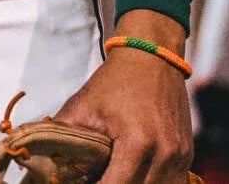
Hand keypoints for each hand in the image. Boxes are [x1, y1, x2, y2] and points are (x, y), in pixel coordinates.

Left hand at [51, 17, 194, 183]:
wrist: (152, 58)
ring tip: (113, 176)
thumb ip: (61, 136)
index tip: (82, 183)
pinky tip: (133, 176)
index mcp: (138, 142)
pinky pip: (172, 183)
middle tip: (94, 178)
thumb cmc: (115, 81)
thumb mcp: (82, 106)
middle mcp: (165, 153)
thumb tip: (41, 158)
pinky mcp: (187, 156)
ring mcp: (180, 157)